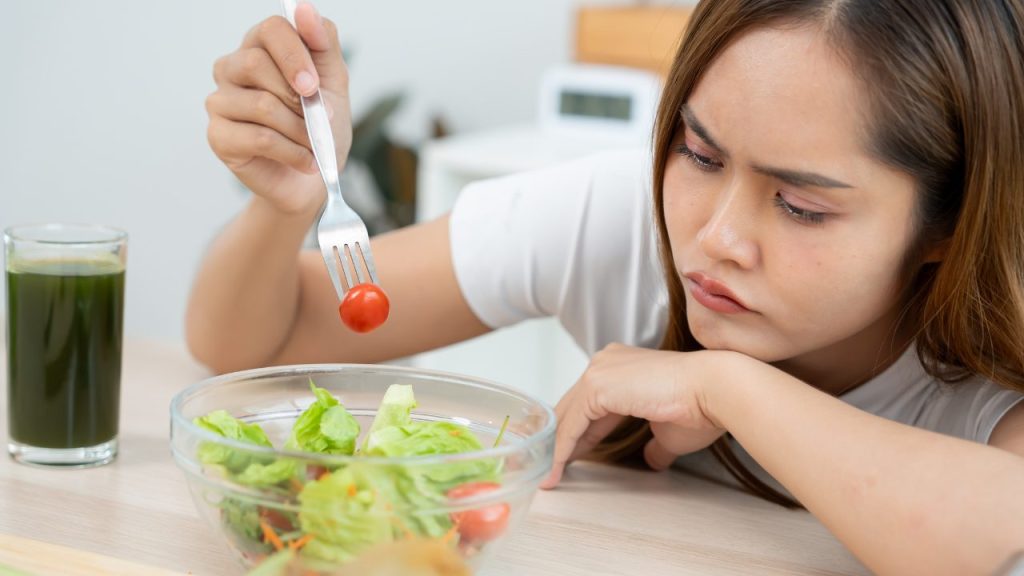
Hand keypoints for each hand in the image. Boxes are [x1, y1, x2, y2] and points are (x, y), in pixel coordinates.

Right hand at [206, 4, 351, 214]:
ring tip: (316, 146)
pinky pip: (259, 138)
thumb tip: (304, 8)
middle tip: (320, 119)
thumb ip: (322, 43)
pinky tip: (307, 161)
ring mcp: (220, 102)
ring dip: (301, 130)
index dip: (295, 54)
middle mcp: (232, 69)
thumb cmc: (319, 126)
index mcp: (260, 47)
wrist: (312, 178)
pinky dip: (293, 152)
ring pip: (260, 105)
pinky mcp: (218, 137)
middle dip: (298, 97)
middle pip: (254, 63)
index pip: (271, 29)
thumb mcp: (332, 82)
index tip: (314, 85)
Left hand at [541, 344, 726, 488]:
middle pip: (572, 407)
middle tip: (550, 469)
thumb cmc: (701, 407)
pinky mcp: (596, 386)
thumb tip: (652, 460)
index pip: (589, 403)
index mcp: (622, 365)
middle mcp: (606, 362)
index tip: (569, 457)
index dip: (578, 433)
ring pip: (567, 415)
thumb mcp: (668, 432)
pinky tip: (557, 468)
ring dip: (556, 448)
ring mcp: (599, 371)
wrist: (715, 390)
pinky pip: (571, 424)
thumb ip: (654, 445)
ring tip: (548, 476)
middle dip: (561, 440)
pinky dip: (561, 448)